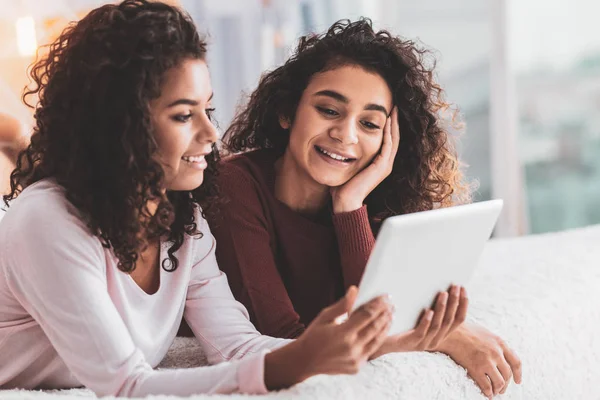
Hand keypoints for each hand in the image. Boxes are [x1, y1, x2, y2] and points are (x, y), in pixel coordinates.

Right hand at [264, 286, 392, 388]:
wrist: (304, 361)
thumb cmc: (314, 335)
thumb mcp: (324, 317)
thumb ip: (342, 305)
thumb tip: (355, 290)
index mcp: (342, 333)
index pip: (367, 315)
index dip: (378, 304)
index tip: (385, 296)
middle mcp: (351, 347)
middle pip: (375, 327)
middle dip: (385, 313)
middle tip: (392, 304)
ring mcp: (355, 359)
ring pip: (377, 340)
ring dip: (386, 326)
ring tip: (391, 315)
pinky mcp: (357, 367)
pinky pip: (371, 350)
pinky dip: (378, 339)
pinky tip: (381, 330)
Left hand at [331, 107, 399, 213]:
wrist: (345, 201)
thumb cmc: (342, 186)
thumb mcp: (346, 165)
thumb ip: (346, 155)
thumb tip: (336, 145)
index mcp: (379, 163)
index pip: (388, 140)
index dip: (388, 126)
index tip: (386, 111)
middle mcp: (385, 164)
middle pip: (394, 137)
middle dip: (394, 121)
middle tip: (394, 105)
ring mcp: (385, 165)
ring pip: (394, 139)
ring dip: (393, 124)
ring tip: (393, 109)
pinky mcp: (382, 167)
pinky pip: (388, 145)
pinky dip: (388, 132)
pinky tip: (387, 121)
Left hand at [369, 285, 467, 358]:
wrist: (386, 341)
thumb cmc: (405, 325)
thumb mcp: (422, 317)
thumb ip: (433, 308)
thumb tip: (440, 286)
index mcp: (441, 334)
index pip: (458, 320)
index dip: (463, 304)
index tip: (463, 288)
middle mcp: (436, 340)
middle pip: (450, 320)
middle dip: (454, 302)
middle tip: (455, 287)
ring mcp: (425, 343)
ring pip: (437, 325)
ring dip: (442, 308)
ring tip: (443, 293)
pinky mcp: (412, 343)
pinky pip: (422, 332)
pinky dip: (426, 320)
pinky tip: (428, 310)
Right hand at [436, 322, 521, 398]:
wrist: (450, 331)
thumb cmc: (464, 330)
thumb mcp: (485, 333)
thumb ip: (495, 344)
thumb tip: (500, 355)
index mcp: (500, 343)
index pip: (516, 362)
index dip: (518, 374)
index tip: (517, 382)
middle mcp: (496, 352)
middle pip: (508, 374)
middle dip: (506, 384)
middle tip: (501, 389)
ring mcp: (487, 361)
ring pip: (499, 382)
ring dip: (498, 389)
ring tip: (494, 392)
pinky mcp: (476, 368)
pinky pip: (486, 386)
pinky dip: (488, 392)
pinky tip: (487, 394)